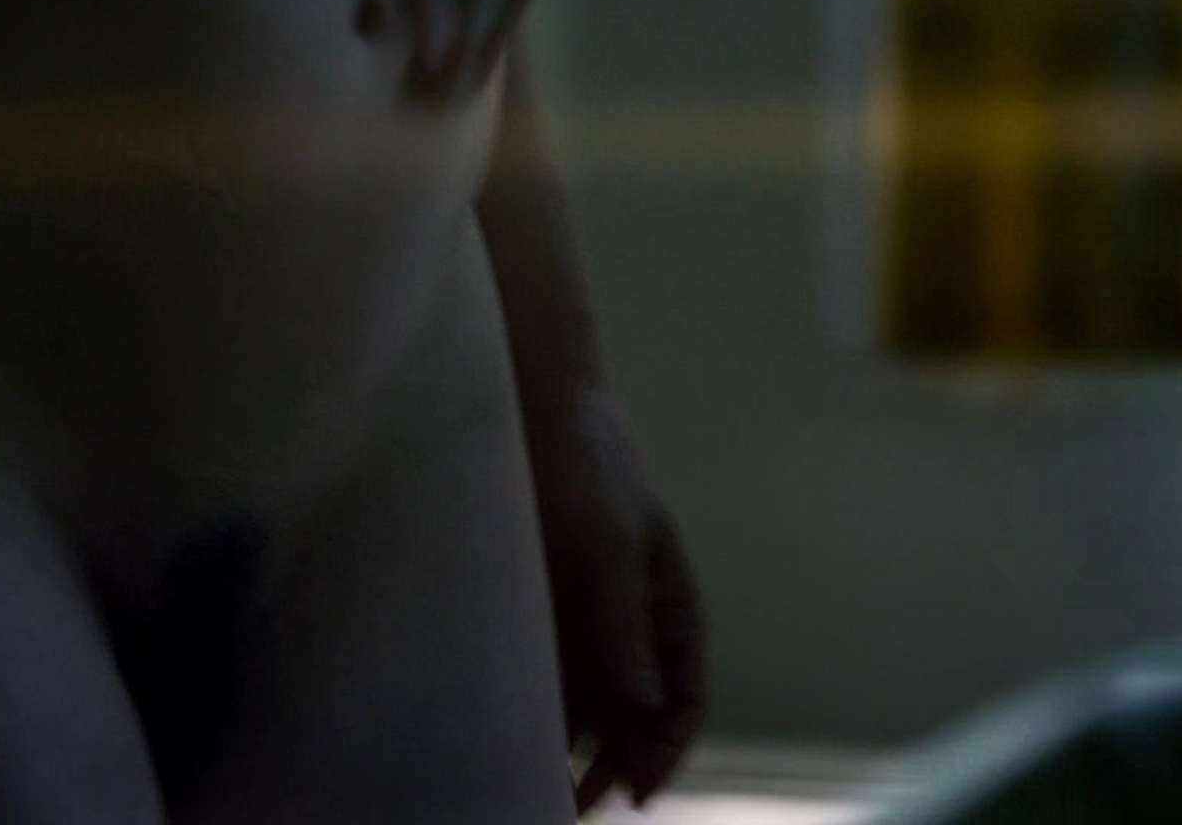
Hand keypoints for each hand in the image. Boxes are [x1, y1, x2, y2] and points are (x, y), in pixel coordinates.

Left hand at [534, 389, 708, 813]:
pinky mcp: (530, 607)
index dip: (665, 749)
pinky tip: (500, 738)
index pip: (681, 695)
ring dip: (566, 748)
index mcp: (669, 604)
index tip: (637, 793)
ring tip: (532, 789)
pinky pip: (536, 672)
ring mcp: (577, 616)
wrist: (525, 398)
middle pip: (629, 715)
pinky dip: (527, 709)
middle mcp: (626, 620)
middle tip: (574, 809)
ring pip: (580, 703)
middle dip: (611, 768)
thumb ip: (622, 619)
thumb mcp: (610, 538)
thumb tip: (641, 700)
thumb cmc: (584, 458)